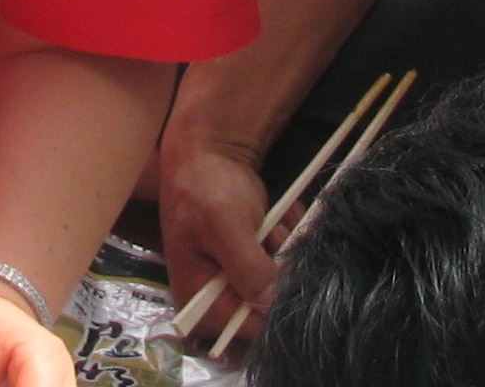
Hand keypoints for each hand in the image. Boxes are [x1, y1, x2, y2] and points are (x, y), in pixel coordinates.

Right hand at [152, 133, 279, 330]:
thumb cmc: (206, 185)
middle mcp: (216, 297)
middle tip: (273, 237)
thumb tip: (269, 302)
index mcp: (197, 298)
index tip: (279, 269)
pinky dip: (288, 240)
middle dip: (279, 270)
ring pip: (280, 284)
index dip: (270, 305)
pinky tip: (278, 218)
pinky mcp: (253, 262)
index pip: (242, 330)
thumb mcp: (224, 224)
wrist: (210, 153)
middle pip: (266, 308)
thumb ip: (246, 268)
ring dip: (285, 251)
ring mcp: (237, 279)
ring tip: (271, 223)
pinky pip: (284, 265)